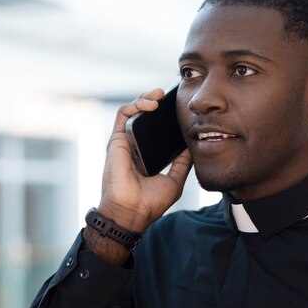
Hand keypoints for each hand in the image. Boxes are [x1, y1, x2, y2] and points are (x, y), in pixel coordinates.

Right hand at [98, 88, 191, 232]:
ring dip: (144, 98)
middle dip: (154, 102)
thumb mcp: (174, 180)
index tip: (178, 108)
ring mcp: (124, 142)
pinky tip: (150, 104)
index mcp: (147, 155)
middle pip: (143, 117)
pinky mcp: (116, 140)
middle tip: (168, 95)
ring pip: (132, 111)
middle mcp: (134, 146)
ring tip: (159, 94)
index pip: (155, 130)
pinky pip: (123, 115)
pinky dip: (135, 104)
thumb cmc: (150, 202)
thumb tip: (192, 146)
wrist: (132, 212)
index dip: (165, 117)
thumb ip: (182, 163)